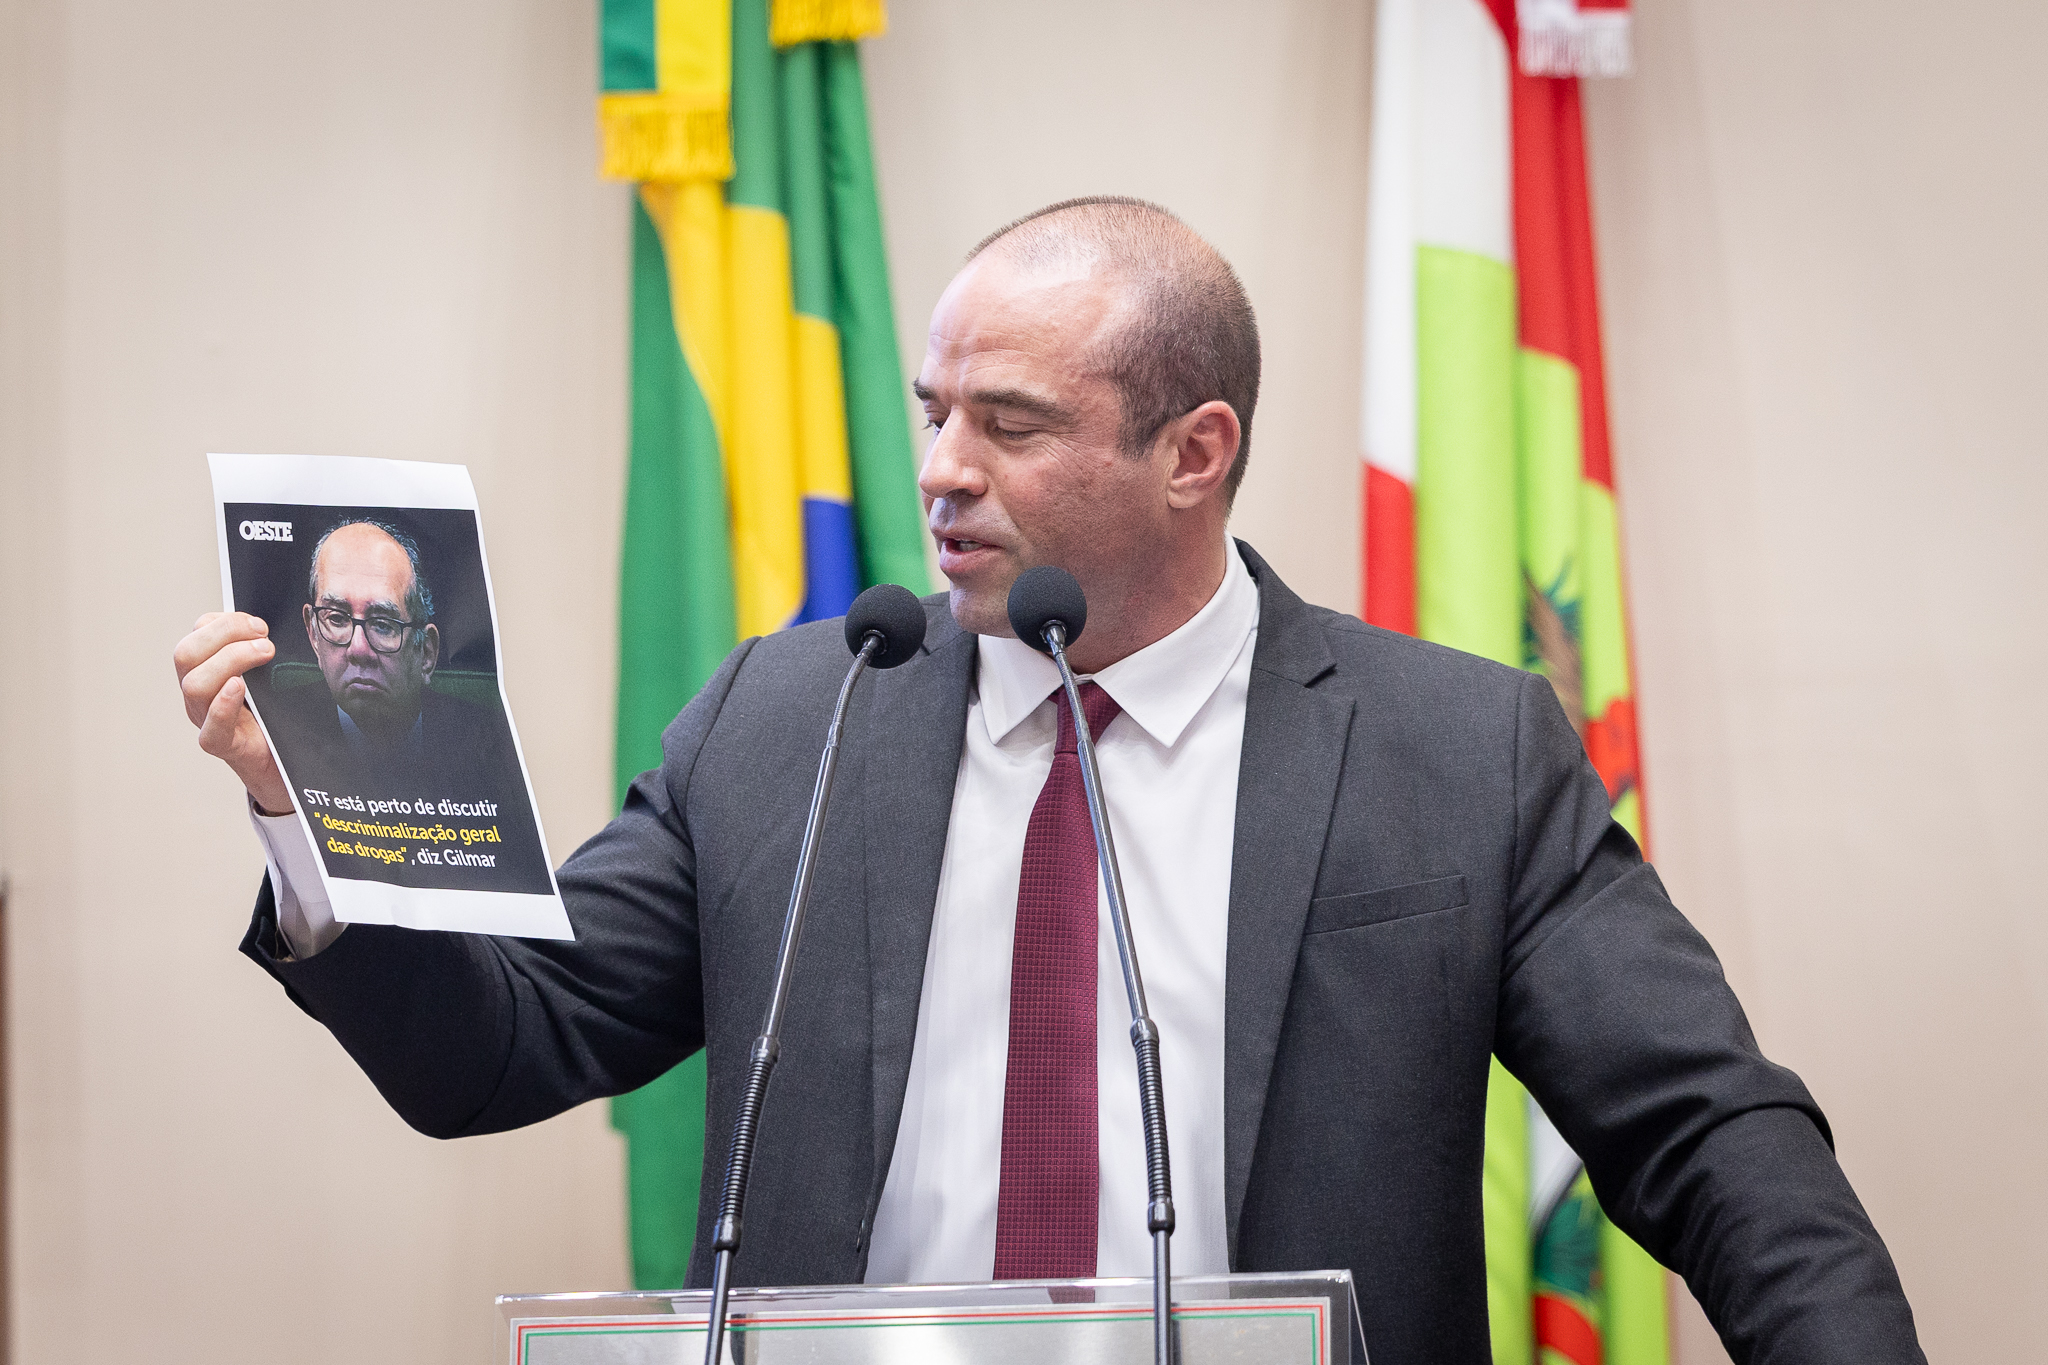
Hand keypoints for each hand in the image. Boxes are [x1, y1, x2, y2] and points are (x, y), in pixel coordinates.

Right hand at [175, 611, 292, 815]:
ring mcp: (204, 718)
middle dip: (225, 635)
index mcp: (205, 668)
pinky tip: (239, 688)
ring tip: (264, 654)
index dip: (223, 622)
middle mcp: (198, 692)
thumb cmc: (274, 710)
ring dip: (230, 661)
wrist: (281, 758)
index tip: (258, 623)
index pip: (197, 634)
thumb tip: (271, 628)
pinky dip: (222, 705)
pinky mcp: (220, 744)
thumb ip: (261, 650)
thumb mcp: (268, 673)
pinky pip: (211, 727)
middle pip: (186, 654)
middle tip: (264, 637)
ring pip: (194, 685)